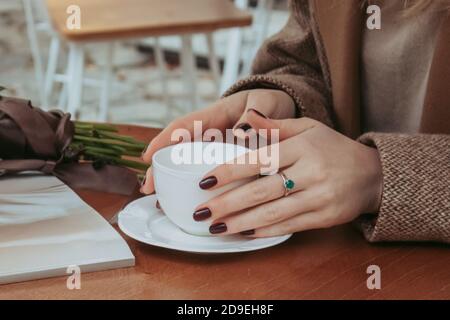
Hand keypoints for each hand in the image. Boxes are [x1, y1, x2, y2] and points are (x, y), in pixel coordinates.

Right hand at [140, 89, 294, 193]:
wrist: (282, 111)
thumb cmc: (270, 103)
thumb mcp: (265, 102)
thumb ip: (256, 113)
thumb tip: (242, 130)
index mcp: (215, 115)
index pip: (184, 125)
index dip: (163, 139)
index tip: (148, 156)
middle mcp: (209, 133)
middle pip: (179, 149)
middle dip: (161, 167)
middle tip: (148, 187)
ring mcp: (215, 148)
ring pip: (189, 164)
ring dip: (173, 180)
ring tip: (160, 201)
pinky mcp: (224, 161)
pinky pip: (207, 173)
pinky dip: (197, 187)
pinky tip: (191, 203)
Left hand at [193, 111, 382, 236]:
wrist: (372, 174)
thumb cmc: (332, 148)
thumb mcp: (308, 128)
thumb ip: (275, 126)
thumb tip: (245, 119)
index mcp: (302, 147)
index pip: (258, 160)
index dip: (230, 171)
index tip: (205, 181)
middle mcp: (310, 172)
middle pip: (261, 191)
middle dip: (227, 203)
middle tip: (201, 212)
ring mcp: (319, 197)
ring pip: (273, 212)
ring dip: (241, 222)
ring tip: (216, 227)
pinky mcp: (325, 217)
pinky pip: (290, 226)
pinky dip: (265, 231)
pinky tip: (245, 233)